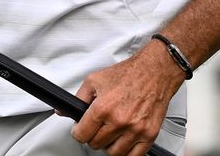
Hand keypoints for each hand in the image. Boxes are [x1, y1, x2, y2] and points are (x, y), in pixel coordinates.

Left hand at [70, 46, 184, 155]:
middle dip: (93, 136)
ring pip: (113, 153)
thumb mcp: (95, 80)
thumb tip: (64, 111)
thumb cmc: (128, 74)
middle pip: (96, 145)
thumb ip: (78, 98)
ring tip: (111, 133)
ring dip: (109, 145)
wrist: (154, 71)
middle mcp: (119, 120)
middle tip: (98, 126)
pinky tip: (123, 141)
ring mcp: (135, 130)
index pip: (81, 135)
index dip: (78, 132)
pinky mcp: (150, 134)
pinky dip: (126, 152)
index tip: (81, 129)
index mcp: (103, 108)